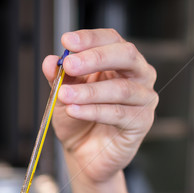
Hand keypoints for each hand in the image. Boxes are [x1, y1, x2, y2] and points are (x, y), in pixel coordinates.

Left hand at [42, 28, 157, 183]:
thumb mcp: (62, 96)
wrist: (83, 154)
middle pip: (126, 55)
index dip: (90, 38)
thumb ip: (58, 78)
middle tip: (69, 65)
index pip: (111, 39)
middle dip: (95, 58)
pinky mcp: (141, 122)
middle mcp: (137, 76)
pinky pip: (118, 114)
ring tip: (64, 95)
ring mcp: (143, 99)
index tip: (67, 41)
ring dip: (89, 91)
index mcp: (119, 61)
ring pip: (121, 88)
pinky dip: (93, 111)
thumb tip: (50, 61)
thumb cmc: (78, 121)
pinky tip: (74, 110)